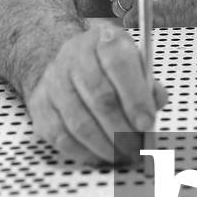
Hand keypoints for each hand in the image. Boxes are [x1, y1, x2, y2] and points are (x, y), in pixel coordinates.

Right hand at [26, 23, 166, 165]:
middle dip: (122, 129)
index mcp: (104, 39)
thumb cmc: (108, 67)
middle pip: (100, 97)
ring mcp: (54, 80)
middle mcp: (75, 55)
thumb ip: (148, 84)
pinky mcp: (40, 104)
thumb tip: (157, 103)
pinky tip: (100, 156)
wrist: (67, 60)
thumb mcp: (133, 63)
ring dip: (105, 146)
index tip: (147, 124)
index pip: (120, 65)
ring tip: (123, 156)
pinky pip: (61, 136)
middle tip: (138, 148)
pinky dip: (84, 152)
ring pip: (80, 122)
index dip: (135, 97)